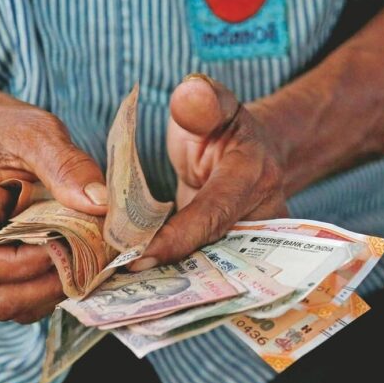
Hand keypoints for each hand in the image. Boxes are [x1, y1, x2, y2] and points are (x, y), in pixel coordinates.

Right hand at [0, 83, 106, 322]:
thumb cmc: (1, 130)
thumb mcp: (35, 131)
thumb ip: (65, 164)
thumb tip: (99, 204)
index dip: (26, 266)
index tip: (64, 243)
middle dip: (45, 286)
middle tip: (85, 261)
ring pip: (5, 304)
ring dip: (48, 294)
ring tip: (80, 264)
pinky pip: (13, 297)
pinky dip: (44, 291)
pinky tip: (67, 265)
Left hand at [130, 74, 287, 270]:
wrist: (248, 149)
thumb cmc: (220, 124)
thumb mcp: (212, 104)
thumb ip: (201, 100)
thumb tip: (191, 91)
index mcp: (253, 174)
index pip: (213, 213)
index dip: (177, 237)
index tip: (138, 255)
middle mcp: (260, 214)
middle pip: (214, 252)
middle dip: (171, 271)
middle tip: (123, 281)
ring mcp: (249, 240)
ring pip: (211, 269)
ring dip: (170, 281)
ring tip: (125, 292)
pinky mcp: (232, 254)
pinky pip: (205, 270)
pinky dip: (174, 278)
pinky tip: (138, 287)